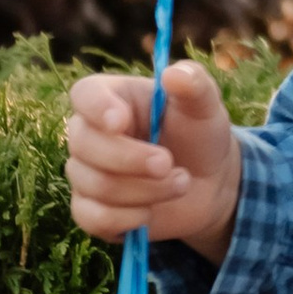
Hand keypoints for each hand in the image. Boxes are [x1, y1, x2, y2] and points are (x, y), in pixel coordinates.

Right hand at [65, 63, 241, 258]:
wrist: (208, 183)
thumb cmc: (199, 134)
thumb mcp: (204, 106)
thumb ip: (194, 84)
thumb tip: (173, 74)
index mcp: (113, 98)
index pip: (85, 94)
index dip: (97, 108)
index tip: (121, 122)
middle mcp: (90, 134)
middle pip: (83, 144)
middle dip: (131, 159)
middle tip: (168, 164)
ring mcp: (86, 173)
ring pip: (95, 185)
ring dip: (144, 190)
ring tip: (180, 183)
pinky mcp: (90, 210)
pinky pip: (92, 218)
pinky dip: (128, 219)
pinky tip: (152, 212)